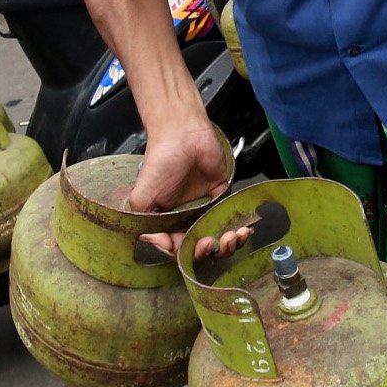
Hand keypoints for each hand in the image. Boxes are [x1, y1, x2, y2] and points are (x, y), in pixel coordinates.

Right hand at [126, 116, 232, 255]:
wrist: (182, 133)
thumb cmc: (160, 161)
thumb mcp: (143, 197)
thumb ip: (146, 224)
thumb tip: (161, 245)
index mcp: (167, 221)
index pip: (178, 248)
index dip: (186, 252)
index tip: (188, 245)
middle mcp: (186, 217)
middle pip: (202, 247)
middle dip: (209, 250)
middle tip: (211, 242)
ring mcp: (205, 207)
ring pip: (219, 237)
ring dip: (228, 243)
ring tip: (231, 236)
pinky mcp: (222, 195)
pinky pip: (232, 217)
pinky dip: (239, 228)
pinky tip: (243, 229)